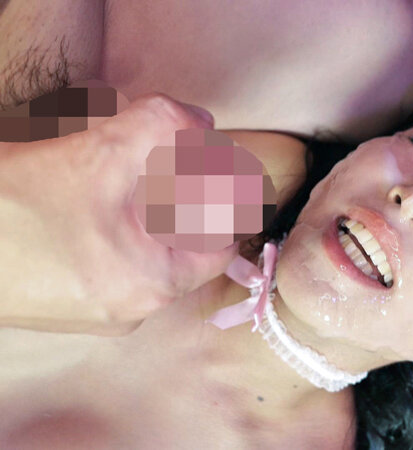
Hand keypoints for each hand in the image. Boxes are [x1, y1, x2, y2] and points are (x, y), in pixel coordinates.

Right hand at [0, 92, 238, 334]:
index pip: (223, 238)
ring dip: (147, 209)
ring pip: (148, 252)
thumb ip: (166, 127)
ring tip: (121, 172)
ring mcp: (99, 313)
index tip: (208, 160)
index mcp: (153, 283)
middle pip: (186, 244)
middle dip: (182, 194)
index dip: (222, 192)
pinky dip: (117, 228)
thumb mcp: (98, 151)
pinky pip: (114, 262)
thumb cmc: (13, 208)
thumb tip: (201, 124)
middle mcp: (132, 310)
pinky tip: (91, 198)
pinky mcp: (68, 305)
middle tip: (164, 155)